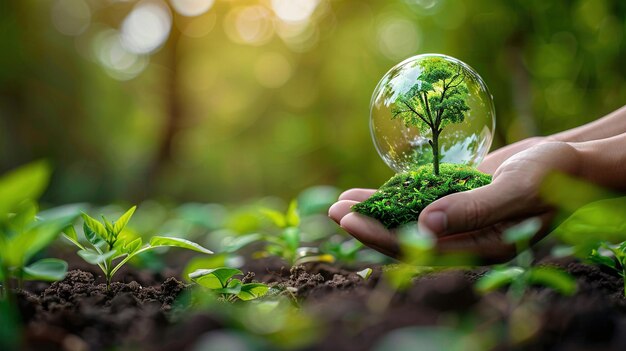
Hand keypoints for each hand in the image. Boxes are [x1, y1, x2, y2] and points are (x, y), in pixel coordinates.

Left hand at [329, 141, 580, 262]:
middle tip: (332, 212)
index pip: (422, 248)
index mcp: (479, 248)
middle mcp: (463, 238)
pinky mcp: (453, 198)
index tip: (351, 221)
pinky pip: (416, 200)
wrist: (566, 160)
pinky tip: (364, 191)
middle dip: (368, 225)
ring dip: (373, 211)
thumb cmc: (551, 175)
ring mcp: (456, 218)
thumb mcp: (516, 189)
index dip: (383, 236)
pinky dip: (390, 196)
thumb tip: (427, 224)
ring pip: (406, 218)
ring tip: (336, 202)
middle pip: (406, 236)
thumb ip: (474, 209)